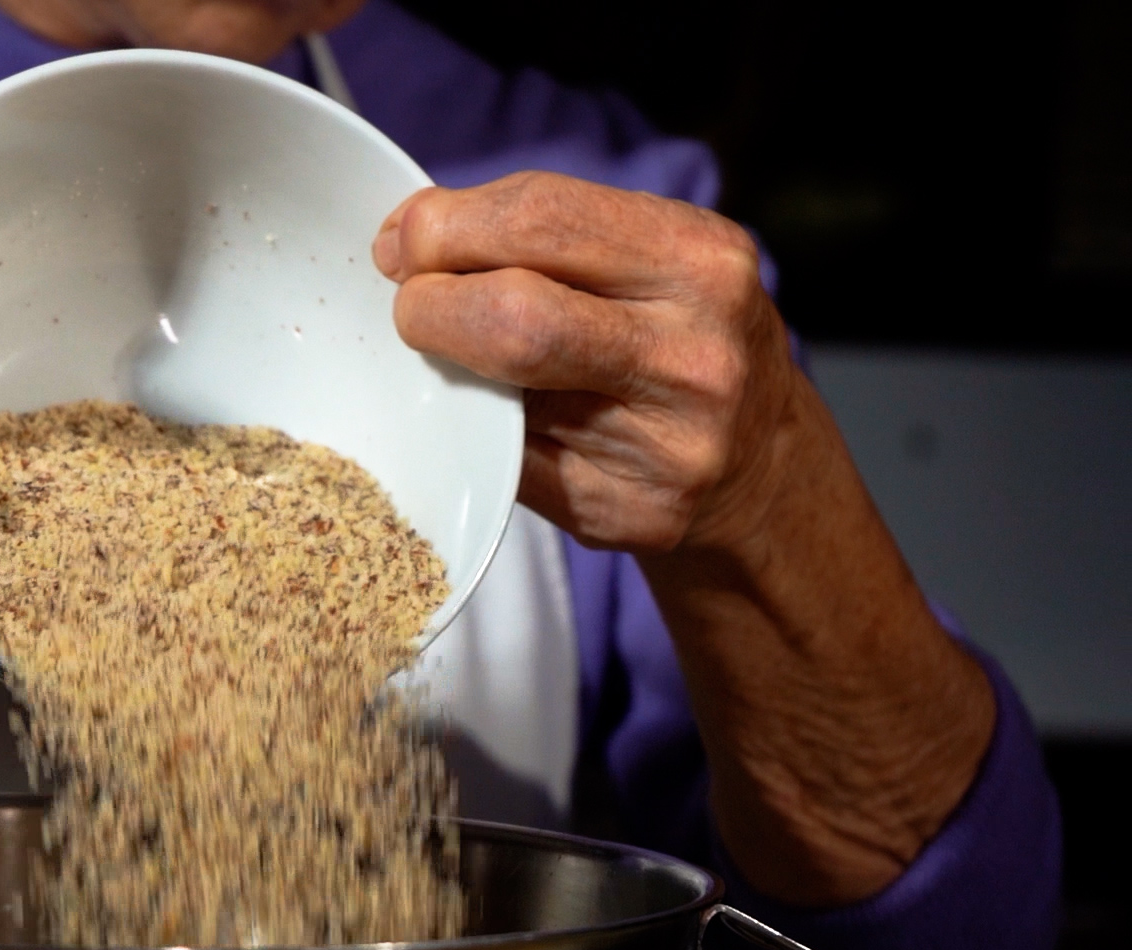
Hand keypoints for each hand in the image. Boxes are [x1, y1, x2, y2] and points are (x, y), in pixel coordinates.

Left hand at [372, 170, 794, 554]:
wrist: (761, 465)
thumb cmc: (677, 336)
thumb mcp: (650, 256)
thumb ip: (544, 233)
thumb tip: (405, 237)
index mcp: (699, 261)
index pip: (537, 217)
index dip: (444, 226)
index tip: (406, 243)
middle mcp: (693, 356)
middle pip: (512, 317)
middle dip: (428, 304)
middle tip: (412, 307)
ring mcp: (664, 448)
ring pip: (498, 401)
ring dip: (447, 370)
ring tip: (454, 356)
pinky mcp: (626, 514)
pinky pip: (507, 466)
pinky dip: (480, 436)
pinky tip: (499, 422)